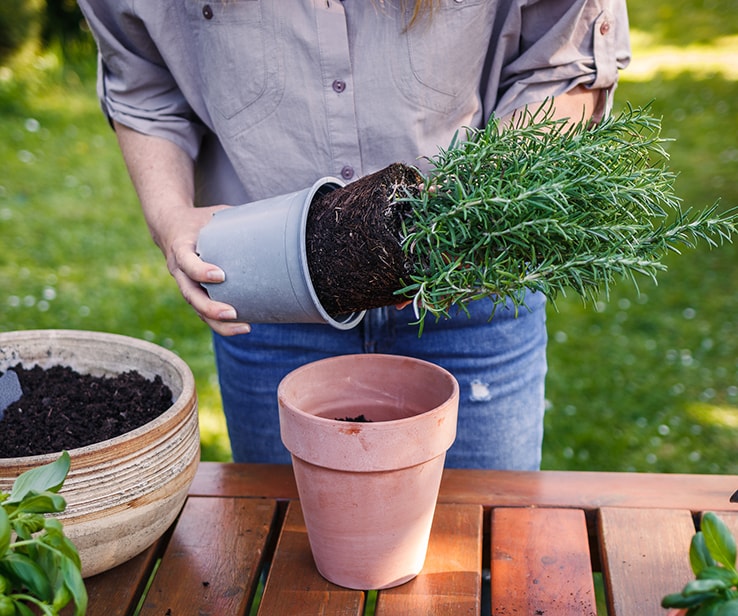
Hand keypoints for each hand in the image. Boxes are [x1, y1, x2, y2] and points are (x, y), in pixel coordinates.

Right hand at [112, 122, 250, 335]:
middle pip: (190, 294)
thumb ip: (239, 218)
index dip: (200, 270)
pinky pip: (203, 312)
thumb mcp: (215, 213)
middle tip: (233, 313)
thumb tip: (279, 216)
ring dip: (218, 322)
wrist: (170, 227)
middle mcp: (178, 270)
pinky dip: (220, 323)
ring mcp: (184, 284)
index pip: (186, 262)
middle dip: (210, 307)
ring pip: (197, 309)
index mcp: (180, 247)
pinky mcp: (193, 293)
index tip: (221, 275)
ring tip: (244, 327)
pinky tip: (243, 326)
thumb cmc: (201, 220)